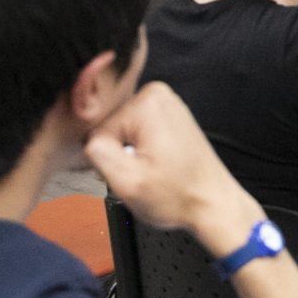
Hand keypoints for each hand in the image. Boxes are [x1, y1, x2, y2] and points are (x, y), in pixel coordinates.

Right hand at [85, 82, 257, 253]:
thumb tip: (85, 136)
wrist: (213, 203)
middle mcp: (156, 95)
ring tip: (154, 170)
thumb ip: (97, 152)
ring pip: (120, 134)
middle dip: (120, 156)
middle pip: (109, 129)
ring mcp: (164, 104)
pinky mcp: (167, 117)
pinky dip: (141, 153)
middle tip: (144, 174)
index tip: (133, 172)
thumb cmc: (179, 195)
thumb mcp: (127, 181)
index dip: (108, 161)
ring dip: (130, 156)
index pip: (97, 132)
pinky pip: (135, 134)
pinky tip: (158, 165)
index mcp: (146, 102)